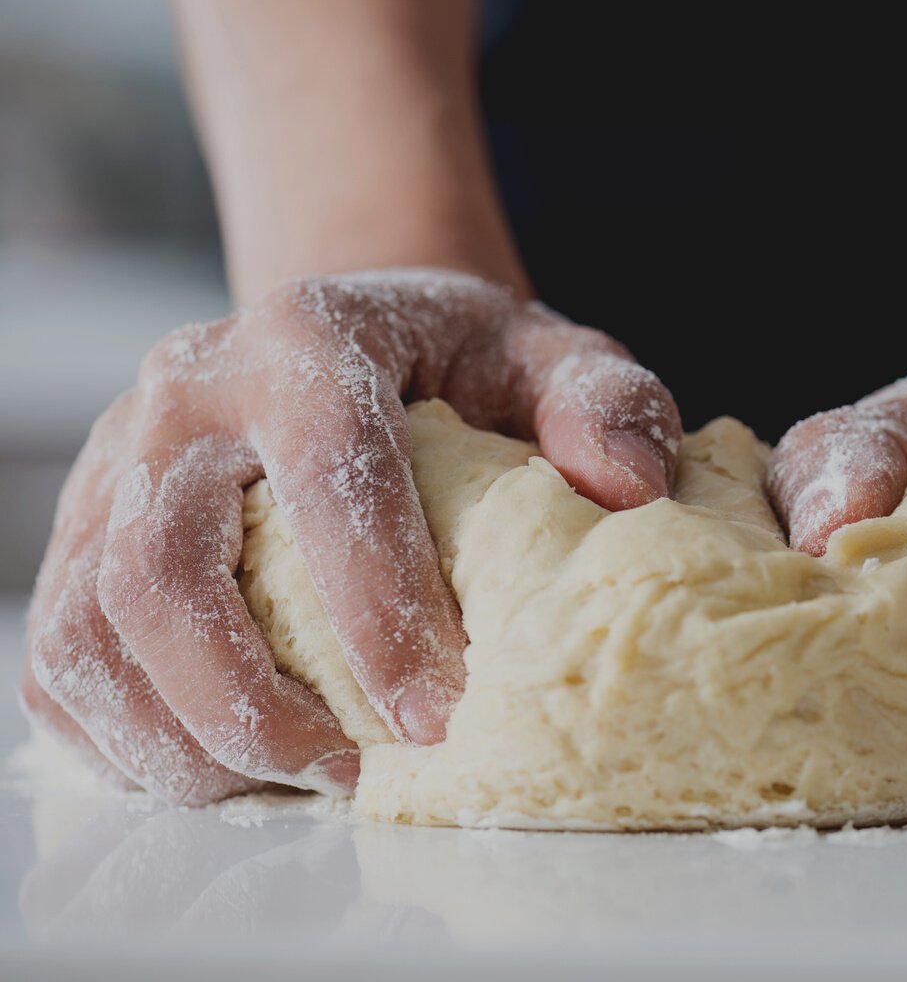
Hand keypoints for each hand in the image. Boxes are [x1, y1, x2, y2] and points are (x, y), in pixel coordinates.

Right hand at [21, 269, 680, 803]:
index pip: (331, 472)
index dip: (380, 606)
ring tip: (290, 782)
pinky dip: (120, 736)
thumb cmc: (460, 364)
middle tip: (351, 773)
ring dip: (180, 736)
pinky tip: (213, 767)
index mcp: (306, 341)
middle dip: (250, 701)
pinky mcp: (84, 529)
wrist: (348, 342)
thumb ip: (603, 406)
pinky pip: (60, 655)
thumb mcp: (549, 358)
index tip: (439, 716)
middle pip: (164, 568)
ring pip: (91, 627)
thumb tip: (628, 487)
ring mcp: (116, 464)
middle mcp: (186, 395)